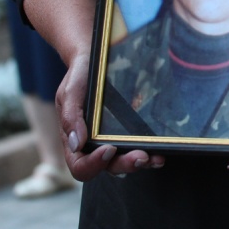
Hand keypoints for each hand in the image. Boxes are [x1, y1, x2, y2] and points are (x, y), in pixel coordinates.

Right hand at [56, 50, 164, 180]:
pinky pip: (135, 150)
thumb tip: (76, 144)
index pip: (81, 167)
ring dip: (140, 163)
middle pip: (108, 168)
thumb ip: (70, 117)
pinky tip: (159, 152)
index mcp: (74, 142)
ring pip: (124, 163)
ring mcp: (110, 142)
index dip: (94, 164)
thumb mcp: (69, 93)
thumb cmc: (78, 77)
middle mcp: (93, 147)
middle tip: (141, 156)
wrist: (93, 61)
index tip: (108, 148)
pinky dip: (148, 154)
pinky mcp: (125, 135)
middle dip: (125, 165)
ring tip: (155, 158)